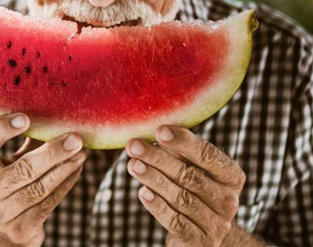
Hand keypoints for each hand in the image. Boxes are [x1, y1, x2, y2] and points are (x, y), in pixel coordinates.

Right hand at [0, 113, 86, 246]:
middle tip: (74, 138)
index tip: (25, 117)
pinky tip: (77, 168)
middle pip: (23, 169)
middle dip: (52, 152)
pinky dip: (66, 183)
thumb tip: (55, 113)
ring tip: (82, 151)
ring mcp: (2, 212)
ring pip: (40, 187)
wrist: (1, 232)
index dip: (2, 129)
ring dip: (65, 167)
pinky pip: (49, 203)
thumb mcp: (9, 162)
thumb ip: (27, 141)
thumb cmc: (10, 183)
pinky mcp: (21, 228)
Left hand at [126, 125, 245, 245]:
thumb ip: (179, 151)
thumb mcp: (192, 167)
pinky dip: (158, 206)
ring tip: (132, 164)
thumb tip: (158, 130)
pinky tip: (142, 192)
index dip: (184, 142)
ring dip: (153, 179)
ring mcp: (217, 224)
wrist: (204, 232)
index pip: (209, 156)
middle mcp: (229, 201)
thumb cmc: (193, 189)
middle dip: (158, 159)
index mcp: (231, 177)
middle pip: (190, 176)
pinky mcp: (200, 242)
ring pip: (181, 198)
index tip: (159, 131)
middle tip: (134, 146)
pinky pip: (176, 221)